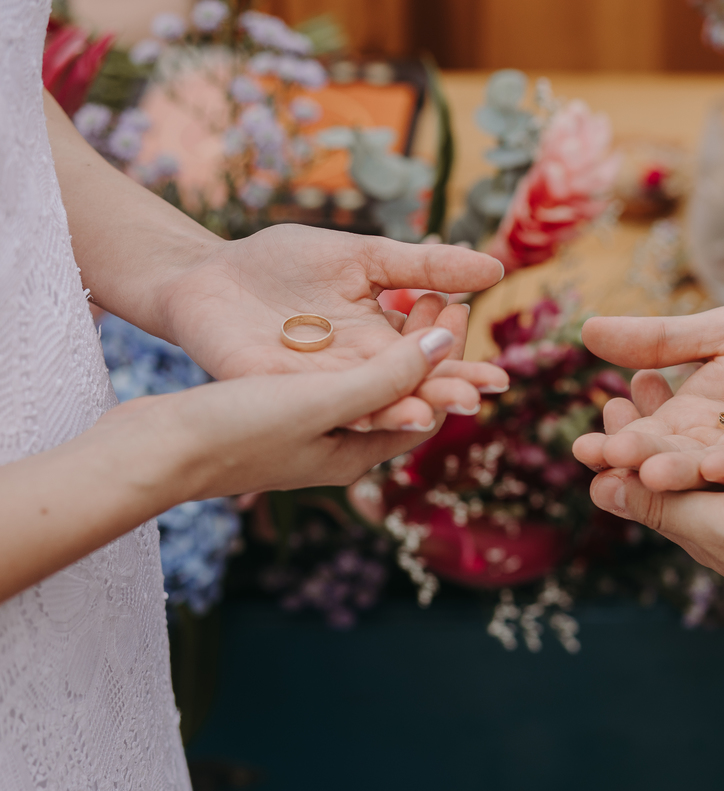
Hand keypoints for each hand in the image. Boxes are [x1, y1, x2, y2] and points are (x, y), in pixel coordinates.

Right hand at [95, 327, 462, 501]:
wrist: (153, 446)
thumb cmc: (240, 431)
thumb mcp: (326, 399)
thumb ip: (390, 375)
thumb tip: (446, 346)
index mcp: (360, 451)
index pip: (426, 405)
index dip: (449, 362)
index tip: (457, 310)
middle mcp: (340, 440)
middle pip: (404, 390)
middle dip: (429, 346)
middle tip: (449, 299)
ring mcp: (307, 423)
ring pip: (370, 373)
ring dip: (397, 336)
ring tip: (418, 294)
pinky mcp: (277, 402)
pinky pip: (335, 364)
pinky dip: (356, 334)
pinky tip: (358, 305)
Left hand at [157, 225, 509, 435]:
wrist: (204, 271)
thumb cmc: (283, 263)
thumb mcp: (364, 257)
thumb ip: (423, 266)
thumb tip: (496, 269)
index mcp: (379, 344)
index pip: (429, 362)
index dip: (461, 369)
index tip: (498, 375)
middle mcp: (353, 373)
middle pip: (405, 387)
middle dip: (441, 393)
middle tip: (477, 395)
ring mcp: (314, 386)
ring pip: (366, 402)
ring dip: (404, 406)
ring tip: (439, 409)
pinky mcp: (273, 387)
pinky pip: (317, 401)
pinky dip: (349, 406)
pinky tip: (379, 407)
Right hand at [572, 301, 723, 492]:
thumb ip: (661, 340)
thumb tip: (585, 331)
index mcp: (697, 415)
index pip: (650, 430)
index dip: (620, 437)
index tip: (584, 444)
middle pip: (676, 455)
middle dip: (641, 459)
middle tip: (604, 459)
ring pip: (717, 471)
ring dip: (685, 473)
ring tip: (650, 471)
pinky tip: (716, 465)